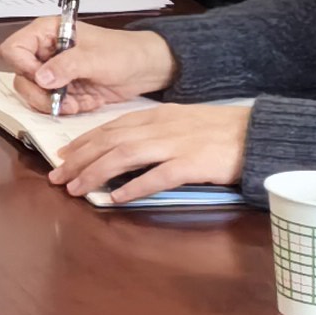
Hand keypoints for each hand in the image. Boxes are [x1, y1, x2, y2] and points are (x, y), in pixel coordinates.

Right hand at [0, 13, 176, 110]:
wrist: (145, 69)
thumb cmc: (124, 52)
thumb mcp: (95, 57)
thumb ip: (66, 65)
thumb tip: (41, 77)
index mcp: (47, 33)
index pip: (14, 49)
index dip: (23, 67)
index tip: (43, 79)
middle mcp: (45, 52)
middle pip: (20, 77)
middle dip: (40, 94)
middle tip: (59, 101)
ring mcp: (53, 72)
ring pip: (33, 94)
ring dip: (53, 104)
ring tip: (76, 104)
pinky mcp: (63, 89)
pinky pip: (51, 105)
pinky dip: (67, 108)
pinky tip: (85, 102)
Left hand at [43, 102, 253, 205]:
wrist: (258, 132)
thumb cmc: (220, 131)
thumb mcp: (181, 122)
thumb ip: (153, 132)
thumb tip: (124, 148)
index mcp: (156, 116)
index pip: (110, 127)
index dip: (83, 142)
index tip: (63, 155)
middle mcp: (160, 127)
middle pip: (109, 141)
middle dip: (79, 159)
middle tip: (57, 176)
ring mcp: (176, 144)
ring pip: (124, 156)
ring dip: (96, 173)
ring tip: (77, 188)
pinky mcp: (193, 163)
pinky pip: (157, 176)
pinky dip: (134, 187)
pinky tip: (117, 198)